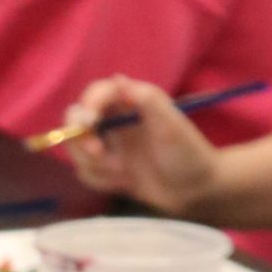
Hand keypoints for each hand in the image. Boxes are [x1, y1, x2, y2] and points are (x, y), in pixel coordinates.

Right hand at [62, 75, 221, 212]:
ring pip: (78, 150)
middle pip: (77, 120)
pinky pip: (87, 173)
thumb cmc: (187, 153)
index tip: (90, 123)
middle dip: (80, 138)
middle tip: (99, 152)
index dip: (87, 106)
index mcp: (131, 103)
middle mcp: (116, 122)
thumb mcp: (170, 123)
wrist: (195, 191)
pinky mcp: (109, 169)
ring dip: (92, 163)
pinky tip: (122, 183)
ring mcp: (111, 146)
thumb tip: (117, 80)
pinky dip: (99, 180)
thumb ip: (145, 99)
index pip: (96, 95)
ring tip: (121, 172)